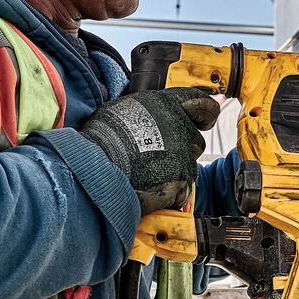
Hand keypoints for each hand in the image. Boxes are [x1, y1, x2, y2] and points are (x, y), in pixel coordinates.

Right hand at [79, 87, 221, 214]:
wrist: (93, 165)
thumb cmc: (101, 138)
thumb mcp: (124, 110)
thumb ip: (148, 112)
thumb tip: (152, 117)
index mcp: (167, 104)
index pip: (203, 104)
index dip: (204, 115)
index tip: (203, 122)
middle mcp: (180, 127)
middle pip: (195, 141)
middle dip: (182, 150)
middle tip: (156, 157)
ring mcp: (184, 156)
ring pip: (188, 167)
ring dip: (172, 172)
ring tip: (145, 174)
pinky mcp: (181, 182)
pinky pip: (180, 191)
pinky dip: (166, 194)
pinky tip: (147, 190)